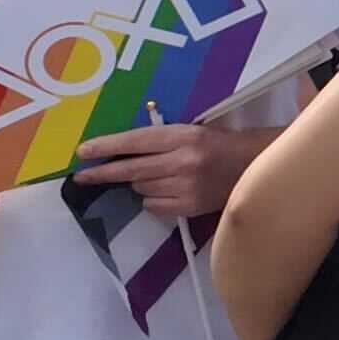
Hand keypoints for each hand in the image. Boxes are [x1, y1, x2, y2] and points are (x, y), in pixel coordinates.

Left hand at [71, 121, 254, 218]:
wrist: (255, 166)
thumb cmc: (220, 144)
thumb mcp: (192, 132)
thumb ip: (160, 140)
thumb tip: (118, 152)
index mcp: (184, 136)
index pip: (136, 141)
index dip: (107, 147)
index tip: (83, 152)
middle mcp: (183, 161)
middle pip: (131, 169)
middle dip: (103, 172)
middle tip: (82, 176)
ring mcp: (186, 187)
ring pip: (141, 188)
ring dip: (140, 183)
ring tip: (160, 176)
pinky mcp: (189, 207)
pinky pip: (153, 205)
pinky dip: (153, 199)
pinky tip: (169, 190)